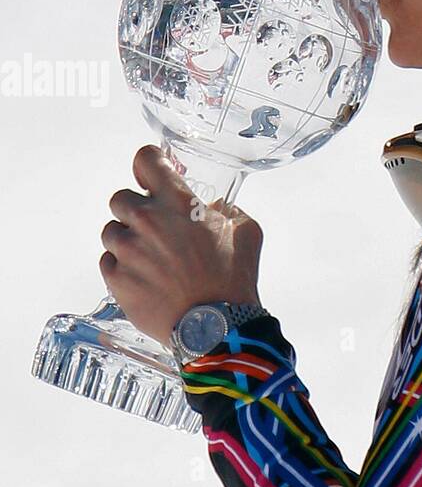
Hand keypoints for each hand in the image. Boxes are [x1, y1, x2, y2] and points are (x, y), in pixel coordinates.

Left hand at [100, 144, 263, 347]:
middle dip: (136, 209)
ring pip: (111, 231)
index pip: (145, 160)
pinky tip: (143, 277)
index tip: (152, 174)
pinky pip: (108, 262)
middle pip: (120, 198)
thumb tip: (218, 210)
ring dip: (127, 240)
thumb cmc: (233, 280)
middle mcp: (147, 222)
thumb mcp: (247, 233)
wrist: (216, 327)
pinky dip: (121, 266)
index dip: (149, 164)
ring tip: (149, 258)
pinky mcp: (117, 280)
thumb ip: (229, 211)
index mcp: (177, 203)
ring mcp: (128, 251)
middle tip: (155, 228)